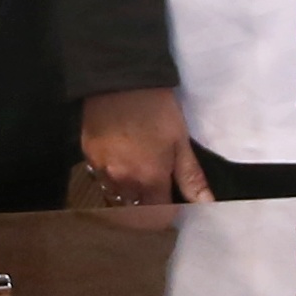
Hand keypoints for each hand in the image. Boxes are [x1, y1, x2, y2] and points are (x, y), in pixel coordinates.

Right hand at [76, 86, 208, 205]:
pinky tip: (119, 162)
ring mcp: (101, 169)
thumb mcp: (181, 141)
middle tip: (155, 191)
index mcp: (150, 179)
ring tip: (137, 176)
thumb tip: (207, 206)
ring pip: (114, 196)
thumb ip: (192, 178)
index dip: (168, 212)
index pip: (158, 216)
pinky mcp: (88, 155)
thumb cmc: (157, 109)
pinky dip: (110, 177)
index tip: (173, 203)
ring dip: (127, 194)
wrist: (121, 79)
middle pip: (134, 210)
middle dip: (146, 206)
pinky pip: (99, 178)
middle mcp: (123, 181)